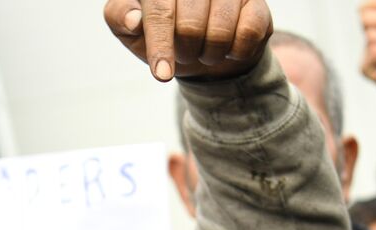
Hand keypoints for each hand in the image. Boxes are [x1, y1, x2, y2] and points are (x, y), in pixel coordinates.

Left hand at [104, 0, 271, 82]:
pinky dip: (235, 52)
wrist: (204, 48)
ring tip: (205, 49)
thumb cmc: (163, 34)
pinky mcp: (255, 2)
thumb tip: (133, 19)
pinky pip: (248, 32)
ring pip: (220, 31)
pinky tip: (229, 47)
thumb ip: (120, 18)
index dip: (160, 45)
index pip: (160, 11)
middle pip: (190, 26)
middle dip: (185, 52)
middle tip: (184, 52)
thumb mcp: (132, 30)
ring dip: (210, 54)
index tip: (161, 75)